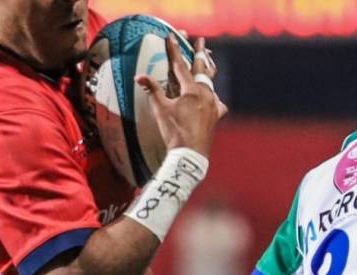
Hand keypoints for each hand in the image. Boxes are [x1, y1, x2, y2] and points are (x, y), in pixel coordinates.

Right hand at [139, 37, 226, 155]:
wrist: (190, 156)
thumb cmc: (174, 132)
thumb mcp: (161, 111)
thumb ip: (152, 91)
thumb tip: (139, 76)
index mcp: (192, 91)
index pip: (181, 66)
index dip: (175, 51)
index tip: (172, 37)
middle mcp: (206, 95)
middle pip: (202, 69)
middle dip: (200, 53)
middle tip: (201, 41)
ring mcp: (213, 105)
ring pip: (211, 83)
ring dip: (207, 71)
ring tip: (208, 62)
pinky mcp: (216, 116)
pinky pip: (217, 102)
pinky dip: (213, 97)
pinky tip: (213, 98)